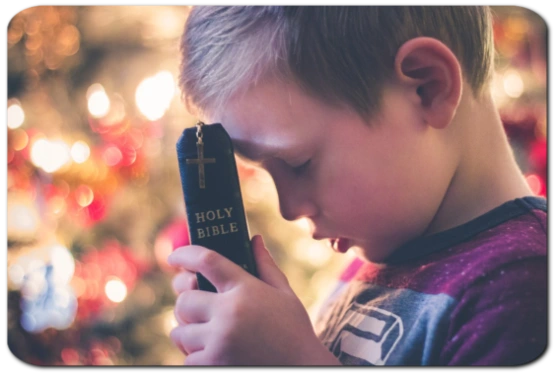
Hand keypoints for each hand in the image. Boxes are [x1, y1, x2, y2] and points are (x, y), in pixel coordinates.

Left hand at [167, 235, 340, 364]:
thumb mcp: (285, 294)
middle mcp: (229, 313)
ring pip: (179, 333)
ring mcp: (219, 342)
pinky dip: (195, 357)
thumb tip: (253, 239)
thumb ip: (265, 265)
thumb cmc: (295, 331)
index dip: (186, 254)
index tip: (174, 257)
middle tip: (197, 309)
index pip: (207, 261)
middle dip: (187, 304)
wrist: (304, 370)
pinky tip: (213, 354)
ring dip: (188, 333)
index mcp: (246, 289)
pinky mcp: (213, 366)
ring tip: (206, 334)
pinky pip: (187, 359)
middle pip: (184, 300)